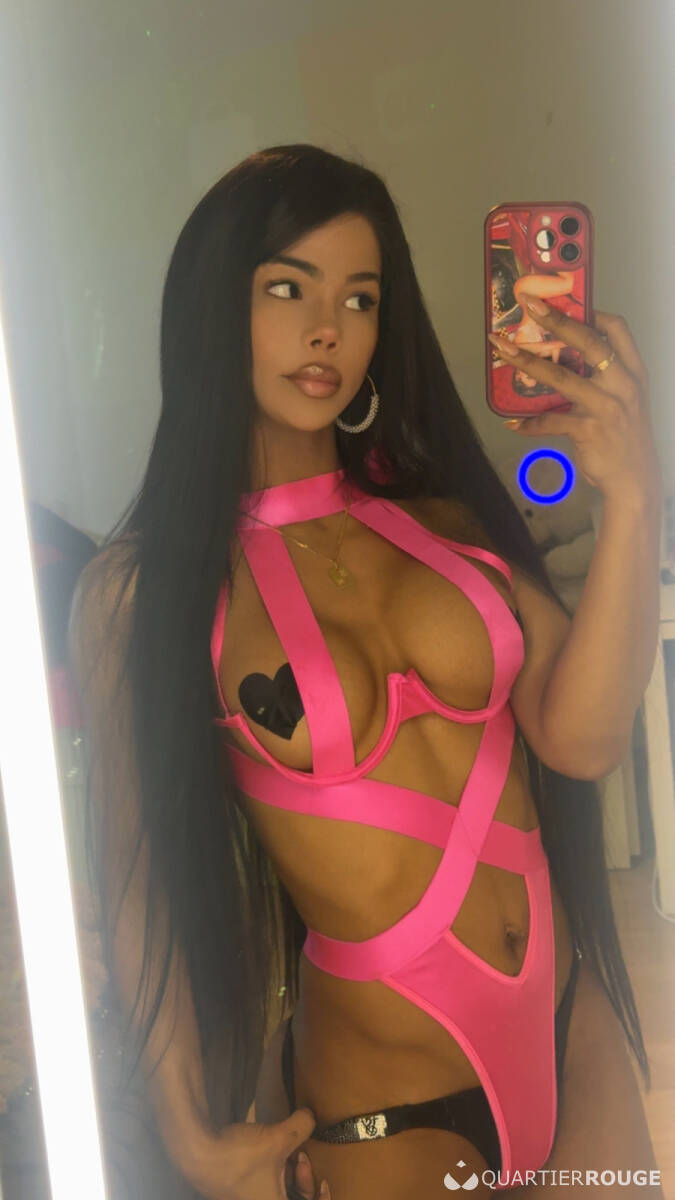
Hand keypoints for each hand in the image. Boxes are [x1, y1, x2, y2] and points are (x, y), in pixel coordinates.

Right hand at [210, 1109, 330, 1199]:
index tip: (323, 1181)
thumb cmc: (240, 1157)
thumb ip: (301, 1127)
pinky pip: (264, 1184)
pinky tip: (269, 1147)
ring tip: (285, 1147)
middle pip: (294, 1198)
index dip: (321, 1198)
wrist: (197, 1154)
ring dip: (287, 1171)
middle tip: (300, 1156)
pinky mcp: (239, 1191)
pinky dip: (273, 1169)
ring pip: (279, 1190)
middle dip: (303, 1177)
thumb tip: (311, 1116)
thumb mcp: (278, 1138)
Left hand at [488, 302, 662, 504]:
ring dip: (527, 361)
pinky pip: (551, 421)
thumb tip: (565, 360)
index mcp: (633, 372)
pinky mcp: (589, 429)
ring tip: (503, 350)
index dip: (593, 311)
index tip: (568, 301)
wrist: (634, 479)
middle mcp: (622, 384)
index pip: (618, 329)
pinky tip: (513, 421)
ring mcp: (606, 406)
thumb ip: (604, 379)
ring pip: (560, 376)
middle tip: (529, 304)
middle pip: (587, 341)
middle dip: (556, 320)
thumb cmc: (625, 437)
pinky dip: (529, 422)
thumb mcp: (626, 400)